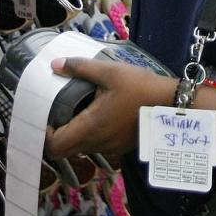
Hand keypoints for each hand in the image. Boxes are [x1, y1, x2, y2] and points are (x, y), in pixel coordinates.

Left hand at [45, 57, 175, 159]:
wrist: (171, 104)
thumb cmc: (140, 87)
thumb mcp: (110, 72)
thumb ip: (81, 68)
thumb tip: (55, 65)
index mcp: (90, 127)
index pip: (55, 146)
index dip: (44, 134)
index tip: (46, 116)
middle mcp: (97, 143)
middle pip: (65, 150)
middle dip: (56, 135)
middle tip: (58, 113)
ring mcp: (110, 148)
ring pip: (81, 149)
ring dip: (74, 135)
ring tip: (77, 111)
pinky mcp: (121, 147)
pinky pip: (97, 146)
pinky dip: (90, 135)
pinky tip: (98, 115)